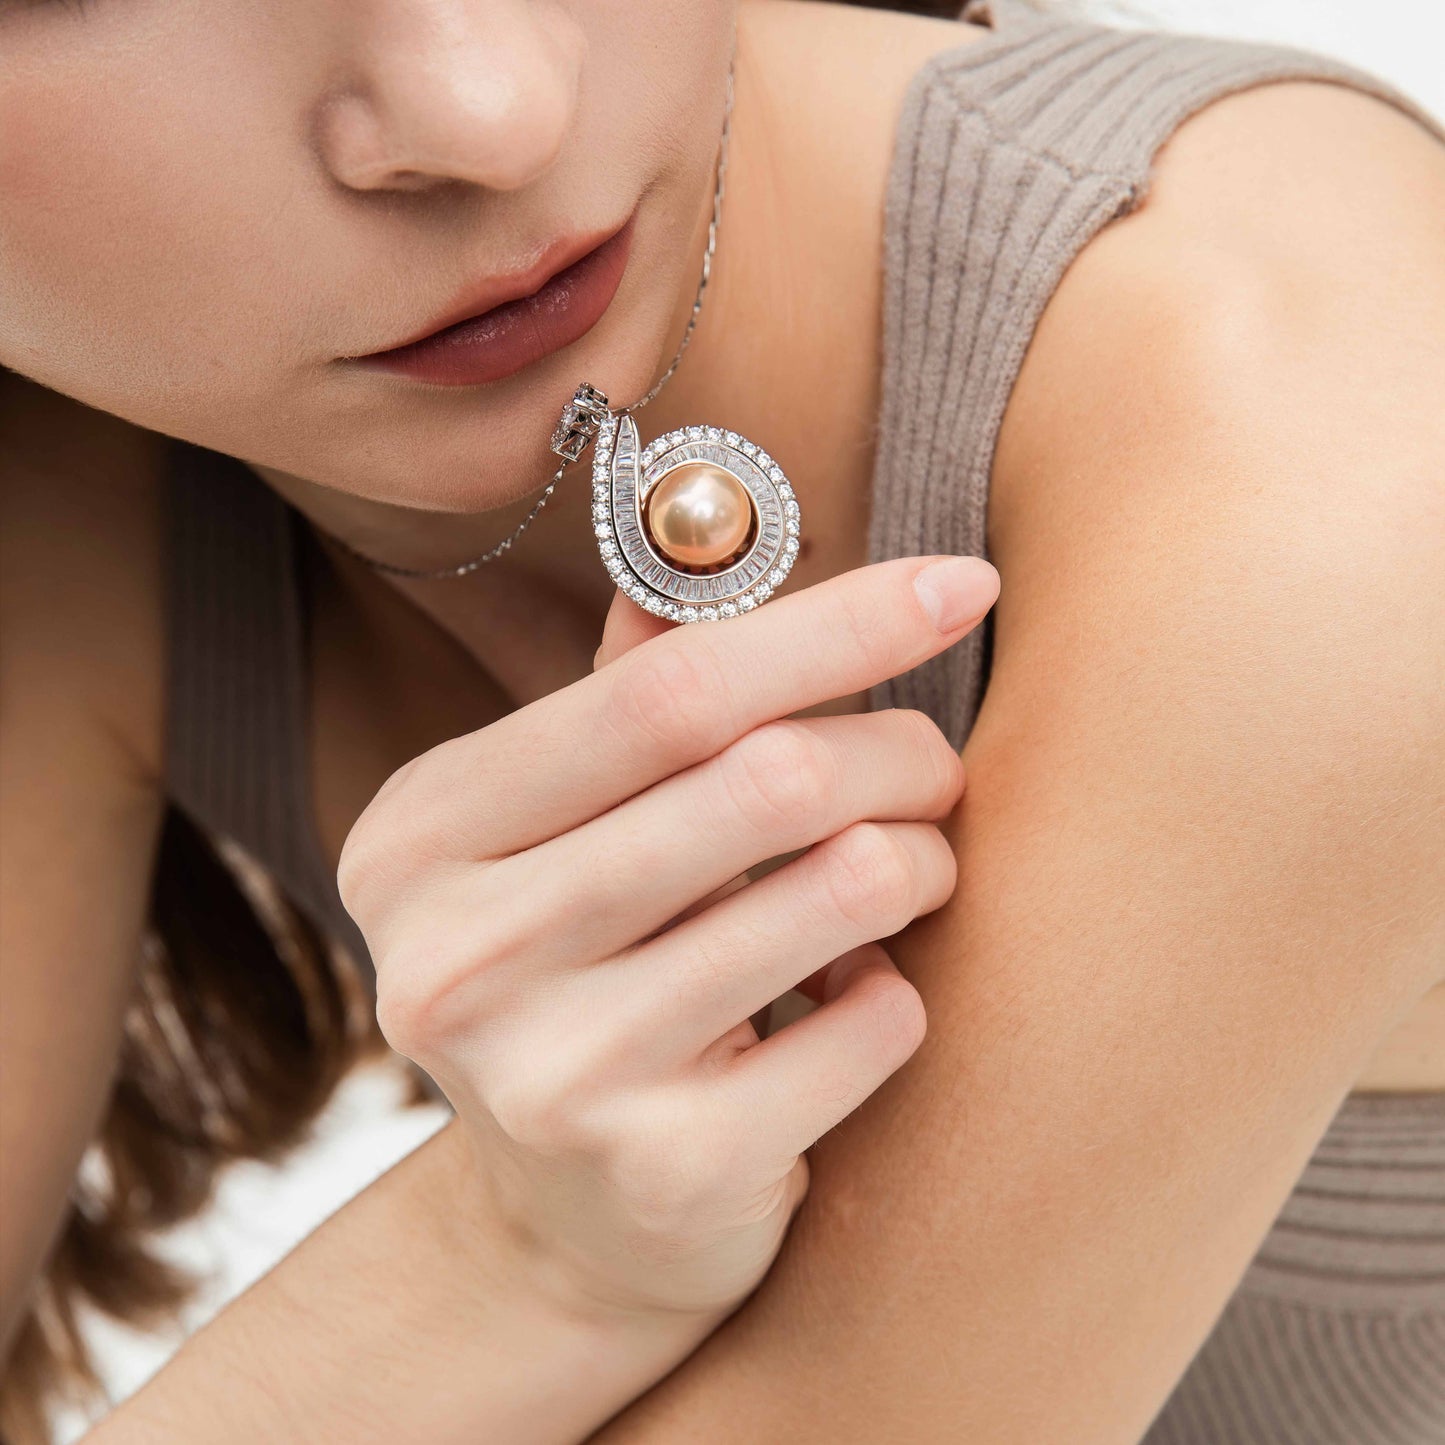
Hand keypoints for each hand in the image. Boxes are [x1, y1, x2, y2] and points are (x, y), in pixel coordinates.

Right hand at [338, 555, 999, 1322]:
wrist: (565, 1230)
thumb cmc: (585, 979)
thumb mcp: (566, 832)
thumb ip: (631, 697)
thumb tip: (717, 534)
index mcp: (428, 832)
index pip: (665, 691)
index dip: (831, 624)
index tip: (959, 582)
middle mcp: (461, 954)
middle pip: (765, 780)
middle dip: (902, 750)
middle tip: (940, 766)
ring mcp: (554, 1077)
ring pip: (839, 889)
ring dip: (918, 861)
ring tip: (907, 874)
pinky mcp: (663, 1170)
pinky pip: (875, 1022)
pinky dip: (900, 989)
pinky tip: (856, 997)